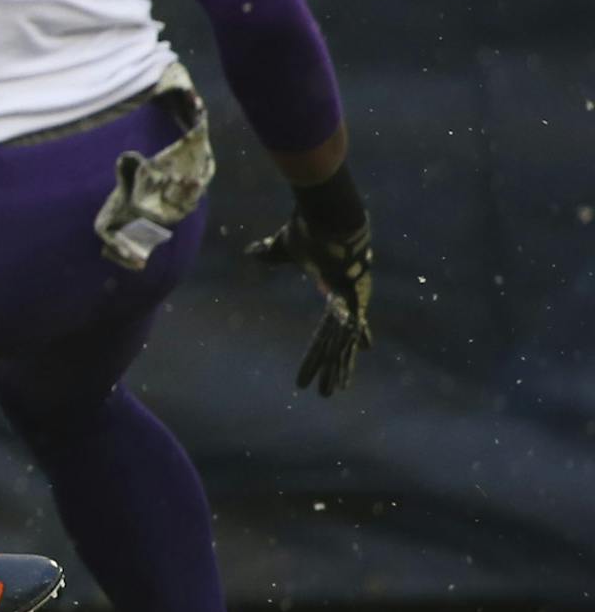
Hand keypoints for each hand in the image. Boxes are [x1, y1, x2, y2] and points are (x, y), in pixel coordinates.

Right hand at [246, 212, 373, 395]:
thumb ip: (268, 252)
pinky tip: (345, 367)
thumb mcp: (283, 246)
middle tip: (333, 393)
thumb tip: (249, 252)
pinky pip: (342, 330)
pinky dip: (340, 348)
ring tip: (332, 393)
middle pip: (336, 341)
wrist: (330, 218)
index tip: (362, 349)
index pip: (337, 322)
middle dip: (335, 367)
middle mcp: (346, 300)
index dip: (346, 338)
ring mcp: (350, 301)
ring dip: (336, 369)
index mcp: (333, 290)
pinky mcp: (349, 298)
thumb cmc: (309, 229)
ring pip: (340, 343)